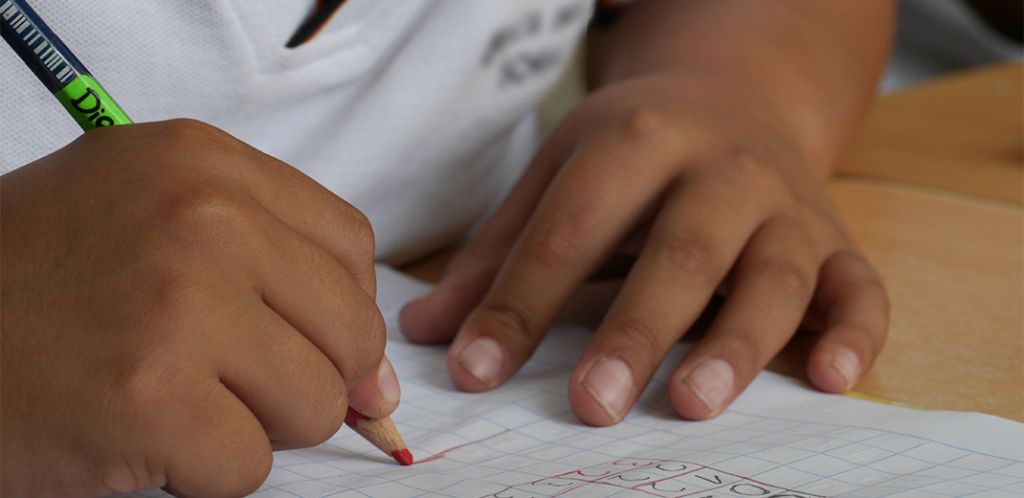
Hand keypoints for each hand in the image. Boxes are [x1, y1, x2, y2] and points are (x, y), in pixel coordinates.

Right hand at [0, 120, 397, 497]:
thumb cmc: (37, 285)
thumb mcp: (153, 224)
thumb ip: (276, 276)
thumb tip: (381, 382)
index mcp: (204, 162)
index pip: (351, 247)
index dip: (337, 311)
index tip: (305, 344)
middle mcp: (203, 217)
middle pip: (350, 331)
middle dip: (304, 378)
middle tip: (222, 379)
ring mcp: (181, 305)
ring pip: (315, 404)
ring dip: (253, 425)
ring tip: (173, 399)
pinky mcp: (152, 398)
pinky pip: (249, 465)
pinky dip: (201, 471)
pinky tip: (138, 434)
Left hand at [400, 73, 887, 425]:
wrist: (736, 96)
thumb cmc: (634, 152)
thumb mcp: (559, 175)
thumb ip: (498, 255)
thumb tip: (426, 334)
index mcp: (636, 141)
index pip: (570, 230)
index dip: (519, 304)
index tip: (474, 374)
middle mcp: (720, 169)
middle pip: (680, 252)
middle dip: (635, 331)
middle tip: (591, 406)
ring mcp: (787, 206)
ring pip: (773, 275)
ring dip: (737, 343)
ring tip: (691, 404)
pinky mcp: (837, 241)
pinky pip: (861, 289)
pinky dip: (855, 334)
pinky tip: (831, 380)